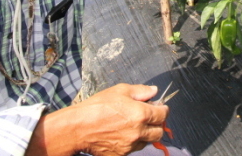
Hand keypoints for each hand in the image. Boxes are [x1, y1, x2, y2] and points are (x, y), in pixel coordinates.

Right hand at [27, 84, 167, 155]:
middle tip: (149, 118)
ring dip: (145, 134)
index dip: (162, 109)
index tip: (159, 107)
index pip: (163, 114)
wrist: (78, 127)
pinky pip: (133, 149)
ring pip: (147, 142)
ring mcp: (130, 145)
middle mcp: (138, 132)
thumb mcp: (120, 91)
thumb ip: (141, 91)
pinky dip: (132, 142)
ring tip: (133, 125)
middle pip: (159, 132)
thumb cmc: (97, 107)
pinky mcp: (121, 154)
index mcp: (141, 114)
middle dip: (157, 124)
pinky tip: (123, 134)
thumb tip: (154, 91)